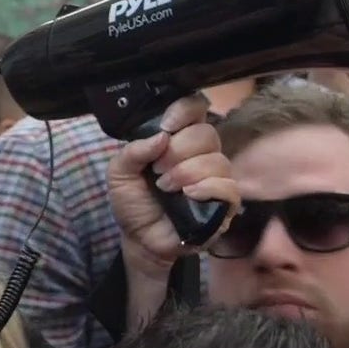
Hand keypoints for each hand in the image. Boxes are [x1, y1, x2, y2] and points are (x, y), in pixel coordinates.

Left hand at [107, 95, 239, 282]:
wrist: (139, 239)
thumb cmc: (133, 201)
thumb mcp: (119, 173)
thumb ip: (132, 151)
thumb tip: (161, 136)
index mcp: (178, 138)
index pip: (195, 108)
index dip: (185, 110)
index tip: (166, 126)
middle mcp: (202, 153)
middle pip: (206, 134)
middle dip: (178, 151)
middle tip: (157, 171)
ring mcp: (216, 177)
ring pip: (217, 160)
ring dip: (186, 173)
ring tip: (165, 188)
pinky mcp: (225, 203)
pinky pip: (229, 187)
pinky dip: (207, 189)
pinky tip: (189, 196)